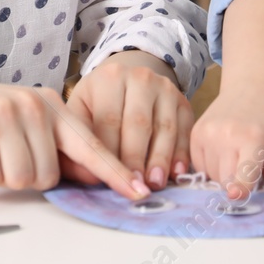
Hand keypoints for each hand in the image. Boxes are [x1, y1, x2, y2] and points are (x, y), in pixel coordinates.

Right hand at [0, 74, 148, 199]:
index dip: (115, 172)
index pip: (90, 146)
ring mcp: (5, 112)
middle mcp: (33, 104)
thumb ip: (52, 145)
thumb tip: (86, 177)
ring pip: (19, 179)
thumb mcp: (22, 123)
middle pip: (46, 176)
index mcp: (50, 105)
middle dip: (21, 177)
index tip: (140, 192)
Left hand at [62, 50, 192, 191]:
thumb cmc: (99, 103)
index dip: (111, 153)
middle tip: (135, 185)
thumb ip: (78, 141)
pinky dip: (182, 154)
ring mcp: (165, 88)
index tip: (111, 180)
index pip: (109, 120)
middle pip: (139, 123)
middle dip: (136, 158)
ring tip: (155, 184)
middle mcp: (140, 78)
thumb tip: (91, 177)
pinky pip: (185, 130)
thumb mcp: (81, 112)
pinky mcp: (183, 101)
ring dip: (160, 159)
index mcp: (109, 77)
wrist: (128, 79)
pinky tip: (176, 174)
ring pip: (164, 127)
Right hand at [189, 84, 263, 199]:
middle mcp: (226, 135)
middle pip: (225, 180)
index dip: (241, 189)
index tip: (238, 195)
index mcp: (252, 138)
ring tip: (236, 157)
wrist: (250, 85)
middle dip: (236, 185)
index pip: (242, 173)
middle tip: (249, 170)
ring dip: (222, 176)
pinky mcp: (195, 133)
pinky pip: (199, 165)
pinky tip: (223, 154)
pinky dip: (209, 167)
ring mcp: (207, 134)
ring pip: (210, 176)